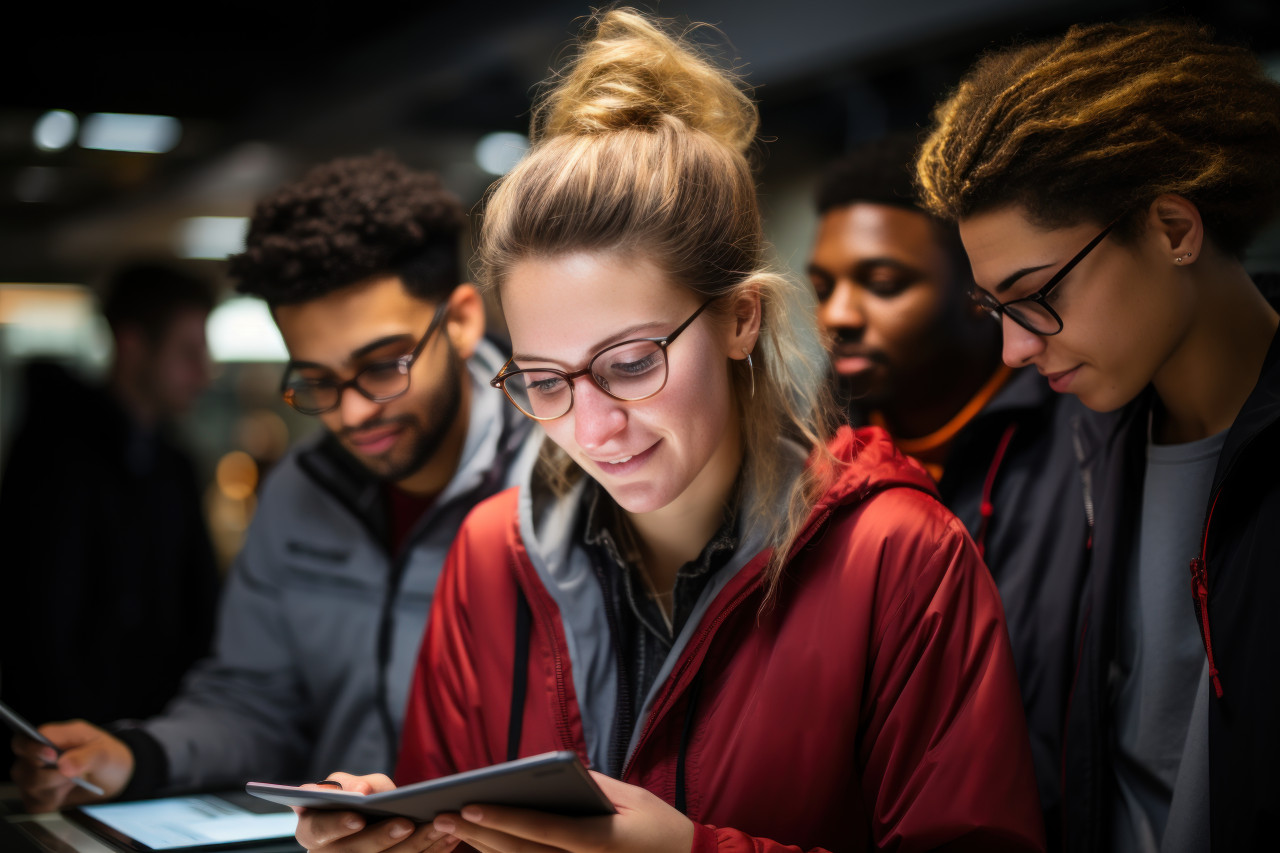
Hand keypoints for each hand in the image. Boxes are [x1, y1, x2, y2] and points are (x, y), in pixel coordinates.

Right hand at [10, 720, 131, 812]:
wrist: (114, 778)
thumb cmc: (107, 758)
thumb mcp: (106, 753)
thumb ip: (86, 757)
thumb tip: (63, 766)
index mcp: (53, 736)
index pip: (25, 741)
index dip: (32, 748)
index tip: (52, 756)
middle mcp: (37, 756)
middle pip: (23, 767)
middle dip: (48, 775)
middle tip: (72, 776)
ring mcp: (33, 777)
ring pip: (28, 787)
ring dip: (54, 788)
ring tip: (74, 781)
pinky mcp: (36, 797)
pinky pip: (33, 805)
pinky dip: (51, 802)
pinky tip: (66, 794)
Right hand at [293, 772, 460, 852]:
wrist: (364, 821)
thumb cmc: (354, 797)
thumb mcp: (348, 785)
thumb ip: (353, 783)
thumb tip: (359, 792)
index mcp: (313, 831)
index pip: (320, 830)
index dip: (338, 825)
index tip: (358, 817)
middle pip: (357, 852)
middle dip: (384, 837)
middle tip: (408, 823)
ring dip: (418, 845)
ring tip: (442, 825)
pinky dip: (431, 852)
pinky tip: (450, 838)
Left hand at [430, 772, 693, 852]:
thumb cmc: (659, 827)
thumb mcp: (632, 798)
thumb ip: (590, 785)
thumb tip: (548, 773)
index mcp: (600, 842)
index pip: (544, 829)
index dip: (505, 818)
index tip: (470, 805)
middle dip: (478, 835)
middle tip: (442, 817)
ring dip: (483, 849)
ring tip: (451, 829)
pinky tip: (481, 845)